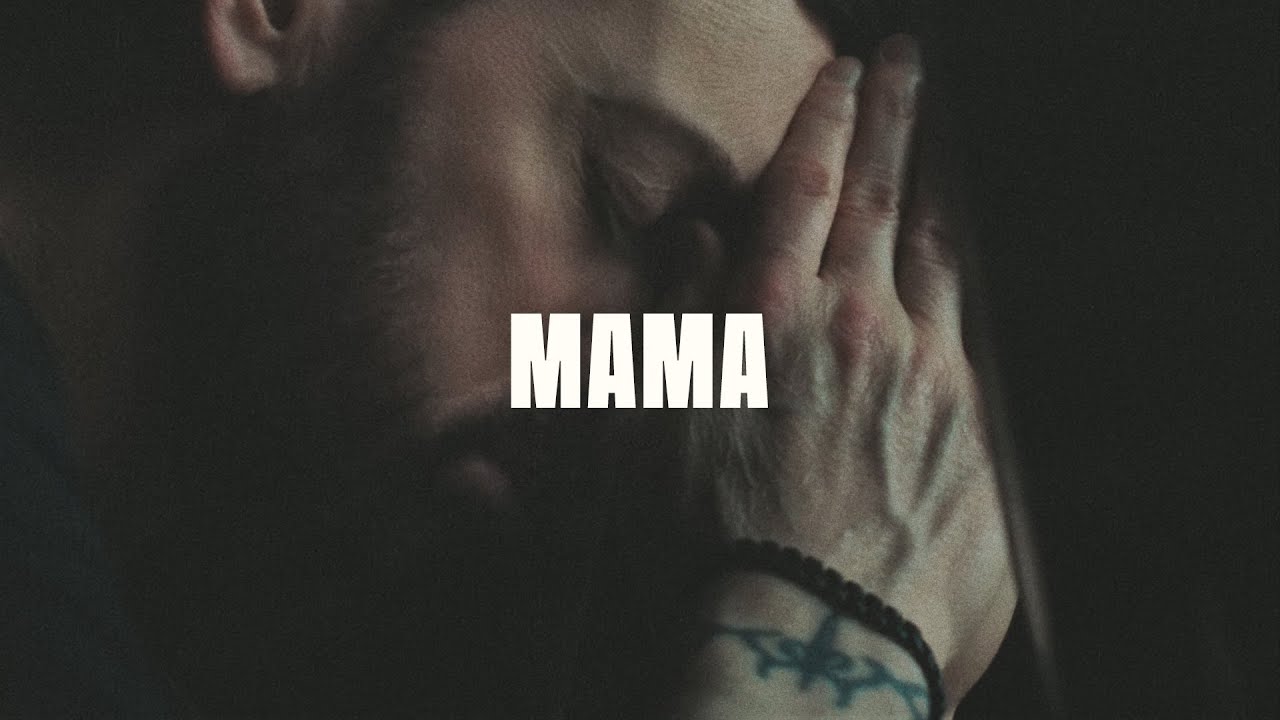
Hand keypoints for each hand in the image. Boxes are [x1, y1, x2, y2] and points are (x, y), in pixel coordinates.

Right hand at [692, 35, 1015, 701]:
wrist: (806, 639)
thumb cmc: (704, 541)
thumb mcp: (649, 421)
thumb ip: (672, 315)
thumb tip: (694, 239)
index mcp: (771, 314)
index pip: (802, 186)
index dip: (823, 118)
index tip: (841, 72)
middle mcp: (858, 324)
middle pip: (881, 197)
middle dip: (892, 121)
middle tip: (906, 67)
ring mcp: (927, 374)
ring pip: (939, 256)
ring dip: (936, 193)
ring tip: (941, 151)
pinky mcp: (975, 429)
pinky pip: (973, 333)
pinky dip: (963, 287)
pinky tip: (960, 273)